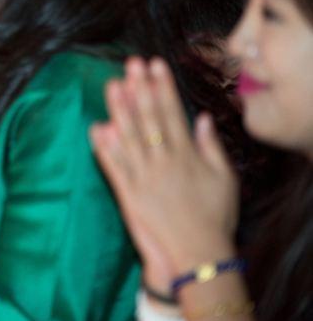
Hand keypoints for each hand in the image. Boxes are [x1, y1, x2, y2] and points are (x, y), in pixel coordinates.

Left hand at [90, 57, 238, 276]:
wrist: (197, 256)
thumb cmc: (216, 218)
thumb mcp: (224, 179)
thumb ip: (211, 147)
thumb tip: (202, 118)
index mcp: (187, 156)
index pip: (172, 113)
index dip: (162, 87)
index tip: (155, 65)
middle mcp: (164, 163)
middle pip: (149, 119)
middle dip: (140, 88)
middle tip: (131, 64)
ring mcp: (144, 179)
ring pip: (129, 138)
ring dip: (119, 110)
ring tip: (112, 85)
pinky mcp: (129, 195)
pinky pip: (114, 168)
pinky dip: (104, 148)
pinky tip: (96, 127)